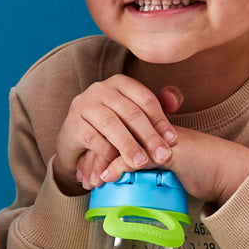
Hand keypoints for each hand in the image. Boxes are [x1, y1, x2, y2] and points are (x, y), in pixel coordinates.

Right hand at [54, 75, 181, 194]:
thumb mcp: (133, 116)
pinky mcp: (72, 124)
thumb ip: (155, 107)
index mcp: (119, 83)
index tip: (173, 140)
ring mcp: (83, 105)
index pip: (145, 99)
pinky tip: (117, 165)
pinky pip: (93, 139)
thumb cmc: (111, 128)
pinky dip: (107, 153)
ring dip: (129, 146)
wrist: (76, 141)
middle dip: (149, 136)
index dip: (161, 120)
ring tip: (141, 163)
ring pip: (111, 125)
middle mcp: (99, 89)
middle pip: (129, 112)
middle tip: (163, 156)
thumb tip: (176, 101)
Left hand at [98, 125, 248, 206]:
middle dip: (93, 159)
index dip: (96, 151)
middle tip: (82, 179)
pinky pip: (135, 158)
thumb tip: (124, 179)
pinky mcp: (166, 151)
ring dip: (101, 165)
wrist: (227, 171)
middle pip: (112, 138)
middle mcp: (151, 130)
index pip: (114, 134)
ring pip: (119, 146)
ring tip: (90, 182)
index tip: (84, 171)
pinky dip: (117, 168)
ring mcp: (158, 138)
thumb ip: (147, 167)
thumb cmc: (198, 170)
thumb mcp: (166, 168)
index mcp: (149, 131)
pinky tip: (106, 178)